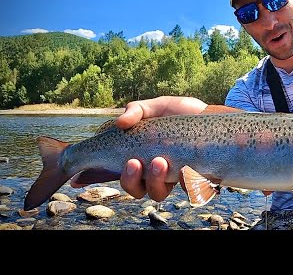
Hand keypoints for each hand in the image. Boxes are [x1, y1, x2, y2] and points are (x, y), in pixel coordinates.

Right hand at [71, 96, 207, 201]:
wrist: (210, 115)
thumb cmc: (179, 113)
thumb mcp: (155, 106)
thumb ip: (136, 111)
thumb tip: (121, 122)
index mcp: (137, 156)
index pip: (110, 171)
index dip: (92, 177)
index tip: (76, 178)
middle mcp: (152, 171)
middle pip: (133, 188)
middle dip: (129, 180)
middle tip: (134, 162)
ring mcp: (173, 177)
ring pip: (156, 193)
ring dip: (154, 181)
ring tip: (161, 162)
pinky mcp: (194, 179)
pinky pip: (188, 191)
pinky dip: (187, 183)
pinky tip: (189, 170)